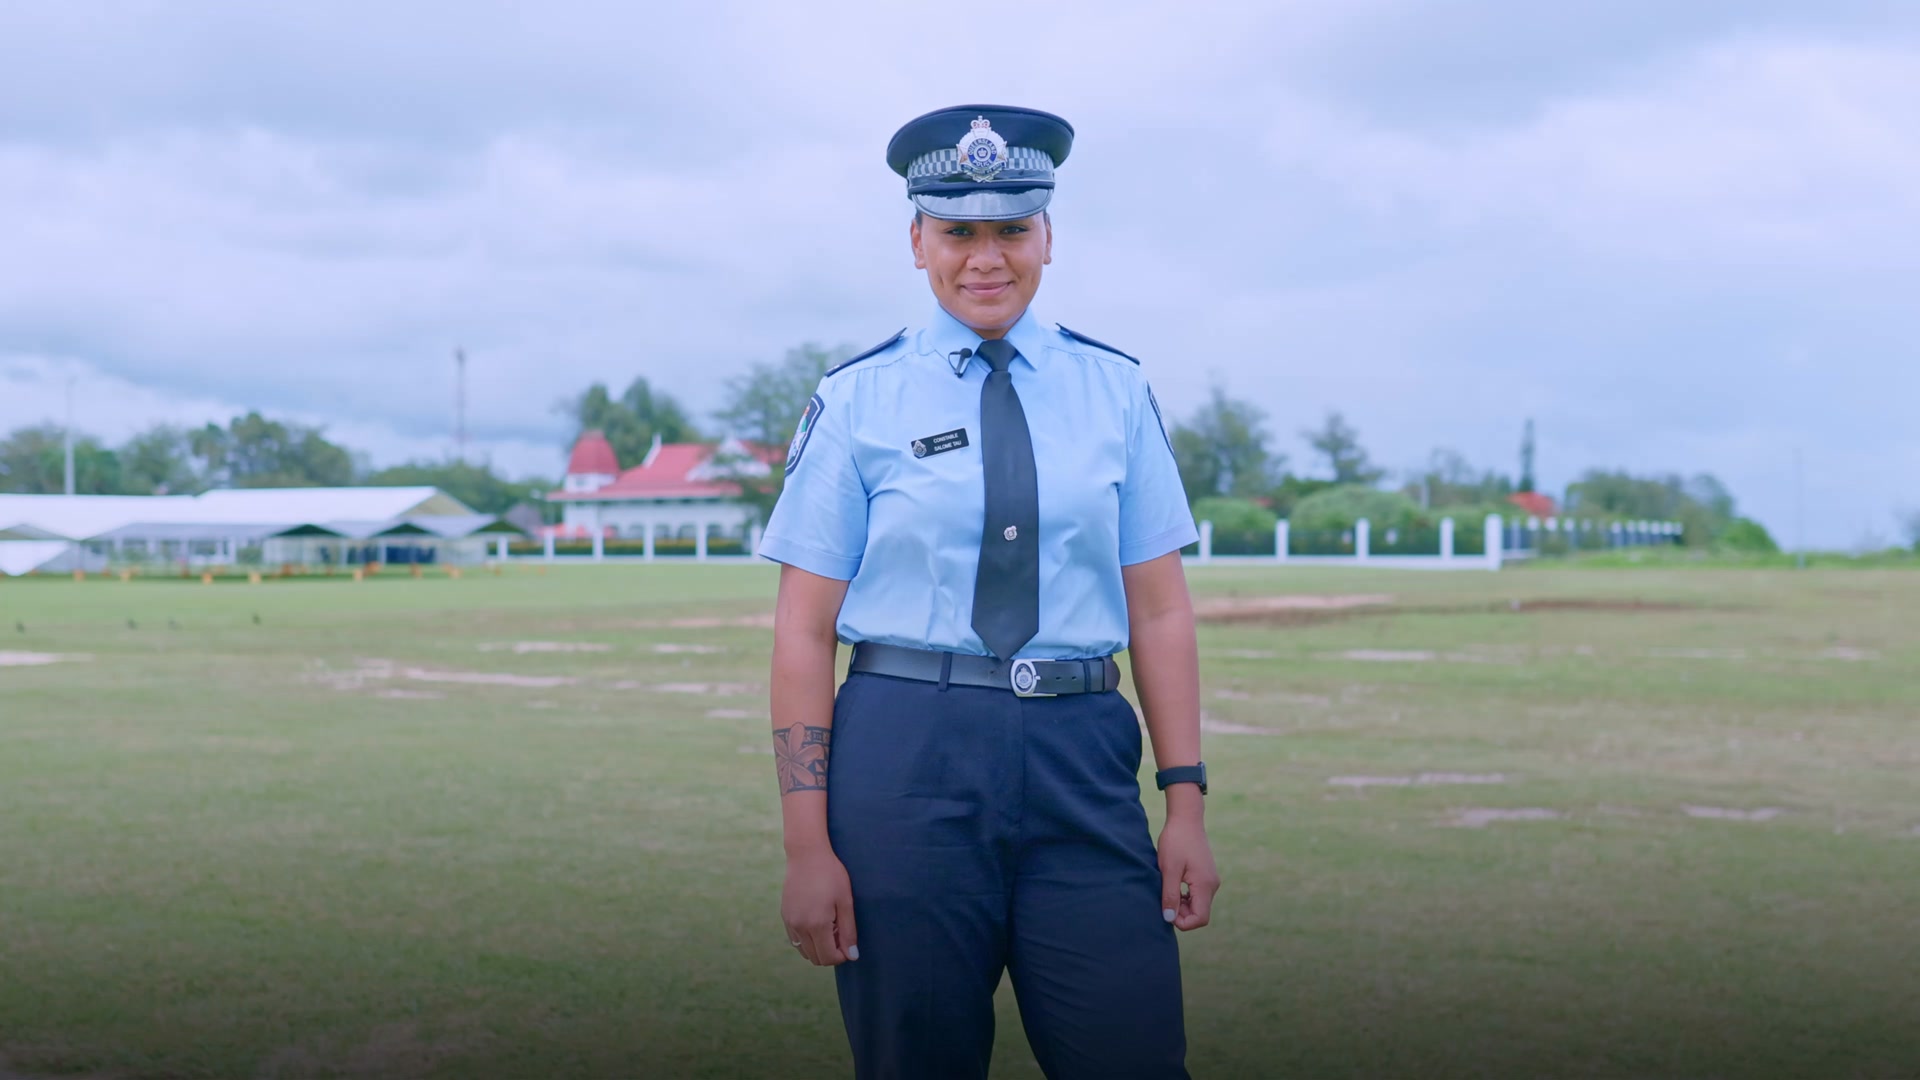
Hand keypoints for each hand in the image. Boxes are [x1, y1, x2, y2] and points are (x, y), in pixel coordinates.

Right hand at [781, 846, 858, 965]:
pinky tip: (817, 921)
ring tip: (830, 927)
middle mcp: (800, 927)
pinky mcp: (785, 916)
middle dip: (830, 953)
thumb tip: (852, 956)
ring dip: (818, 947)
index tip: (849, 945)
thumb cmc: (831, 874)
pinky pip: (796, 940)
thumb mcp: (845, 901)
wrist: (806, 854)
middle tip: (841, 934)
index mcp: (817, 925)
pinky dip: (807, 939)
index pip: (828, 957)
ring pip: (804, 951)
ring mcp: (790, 922)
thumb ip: (848, 931)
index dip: (841, 956)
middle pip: (816, 958)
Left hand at [1157, 816, 1219, 930]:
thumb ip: (1170, 895)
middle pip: (1200, 914)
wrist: (1186, 819)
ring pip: (1198, 905)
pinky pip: (1198, 896)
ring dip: (1182, 905)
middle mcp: (1212, 885)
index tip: (1166, 910)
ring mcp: (1211, 881)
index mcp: (1205, 885)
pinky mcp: (1206, 876)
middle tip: (1164, 899)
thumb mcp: (1169, 869)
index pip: (1200, 918)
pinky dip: (1185, 897)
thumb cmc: (1175, 841)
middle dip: (1181, 914)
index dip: (1183, 922)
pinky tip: (1173, 886)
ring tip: (1167, 891)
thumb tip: (1169, 918)